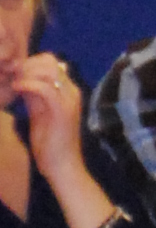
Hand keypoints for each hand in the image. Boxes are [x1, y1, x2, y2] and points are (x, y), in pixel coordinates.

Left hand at [12, 53, 109, 223]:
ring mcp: (70, 99)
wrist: (62, 166)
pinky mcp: (63, 110)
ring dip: (26, 73)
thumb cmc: (50, 143)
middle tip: (12, 76)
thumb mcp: (38, 111)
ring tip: (14, 83)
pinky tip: (16, 90)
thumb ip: (33, 94)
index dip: (30, 63)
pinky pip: (44, 87)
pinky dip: (27, 85)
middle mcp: (72, 91)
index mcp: (68, 91)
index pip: (50, 61)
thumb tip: (21, 77)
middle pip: (49, 60)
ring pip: (48, 69)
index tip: (15, 74)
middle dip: (27, 65)